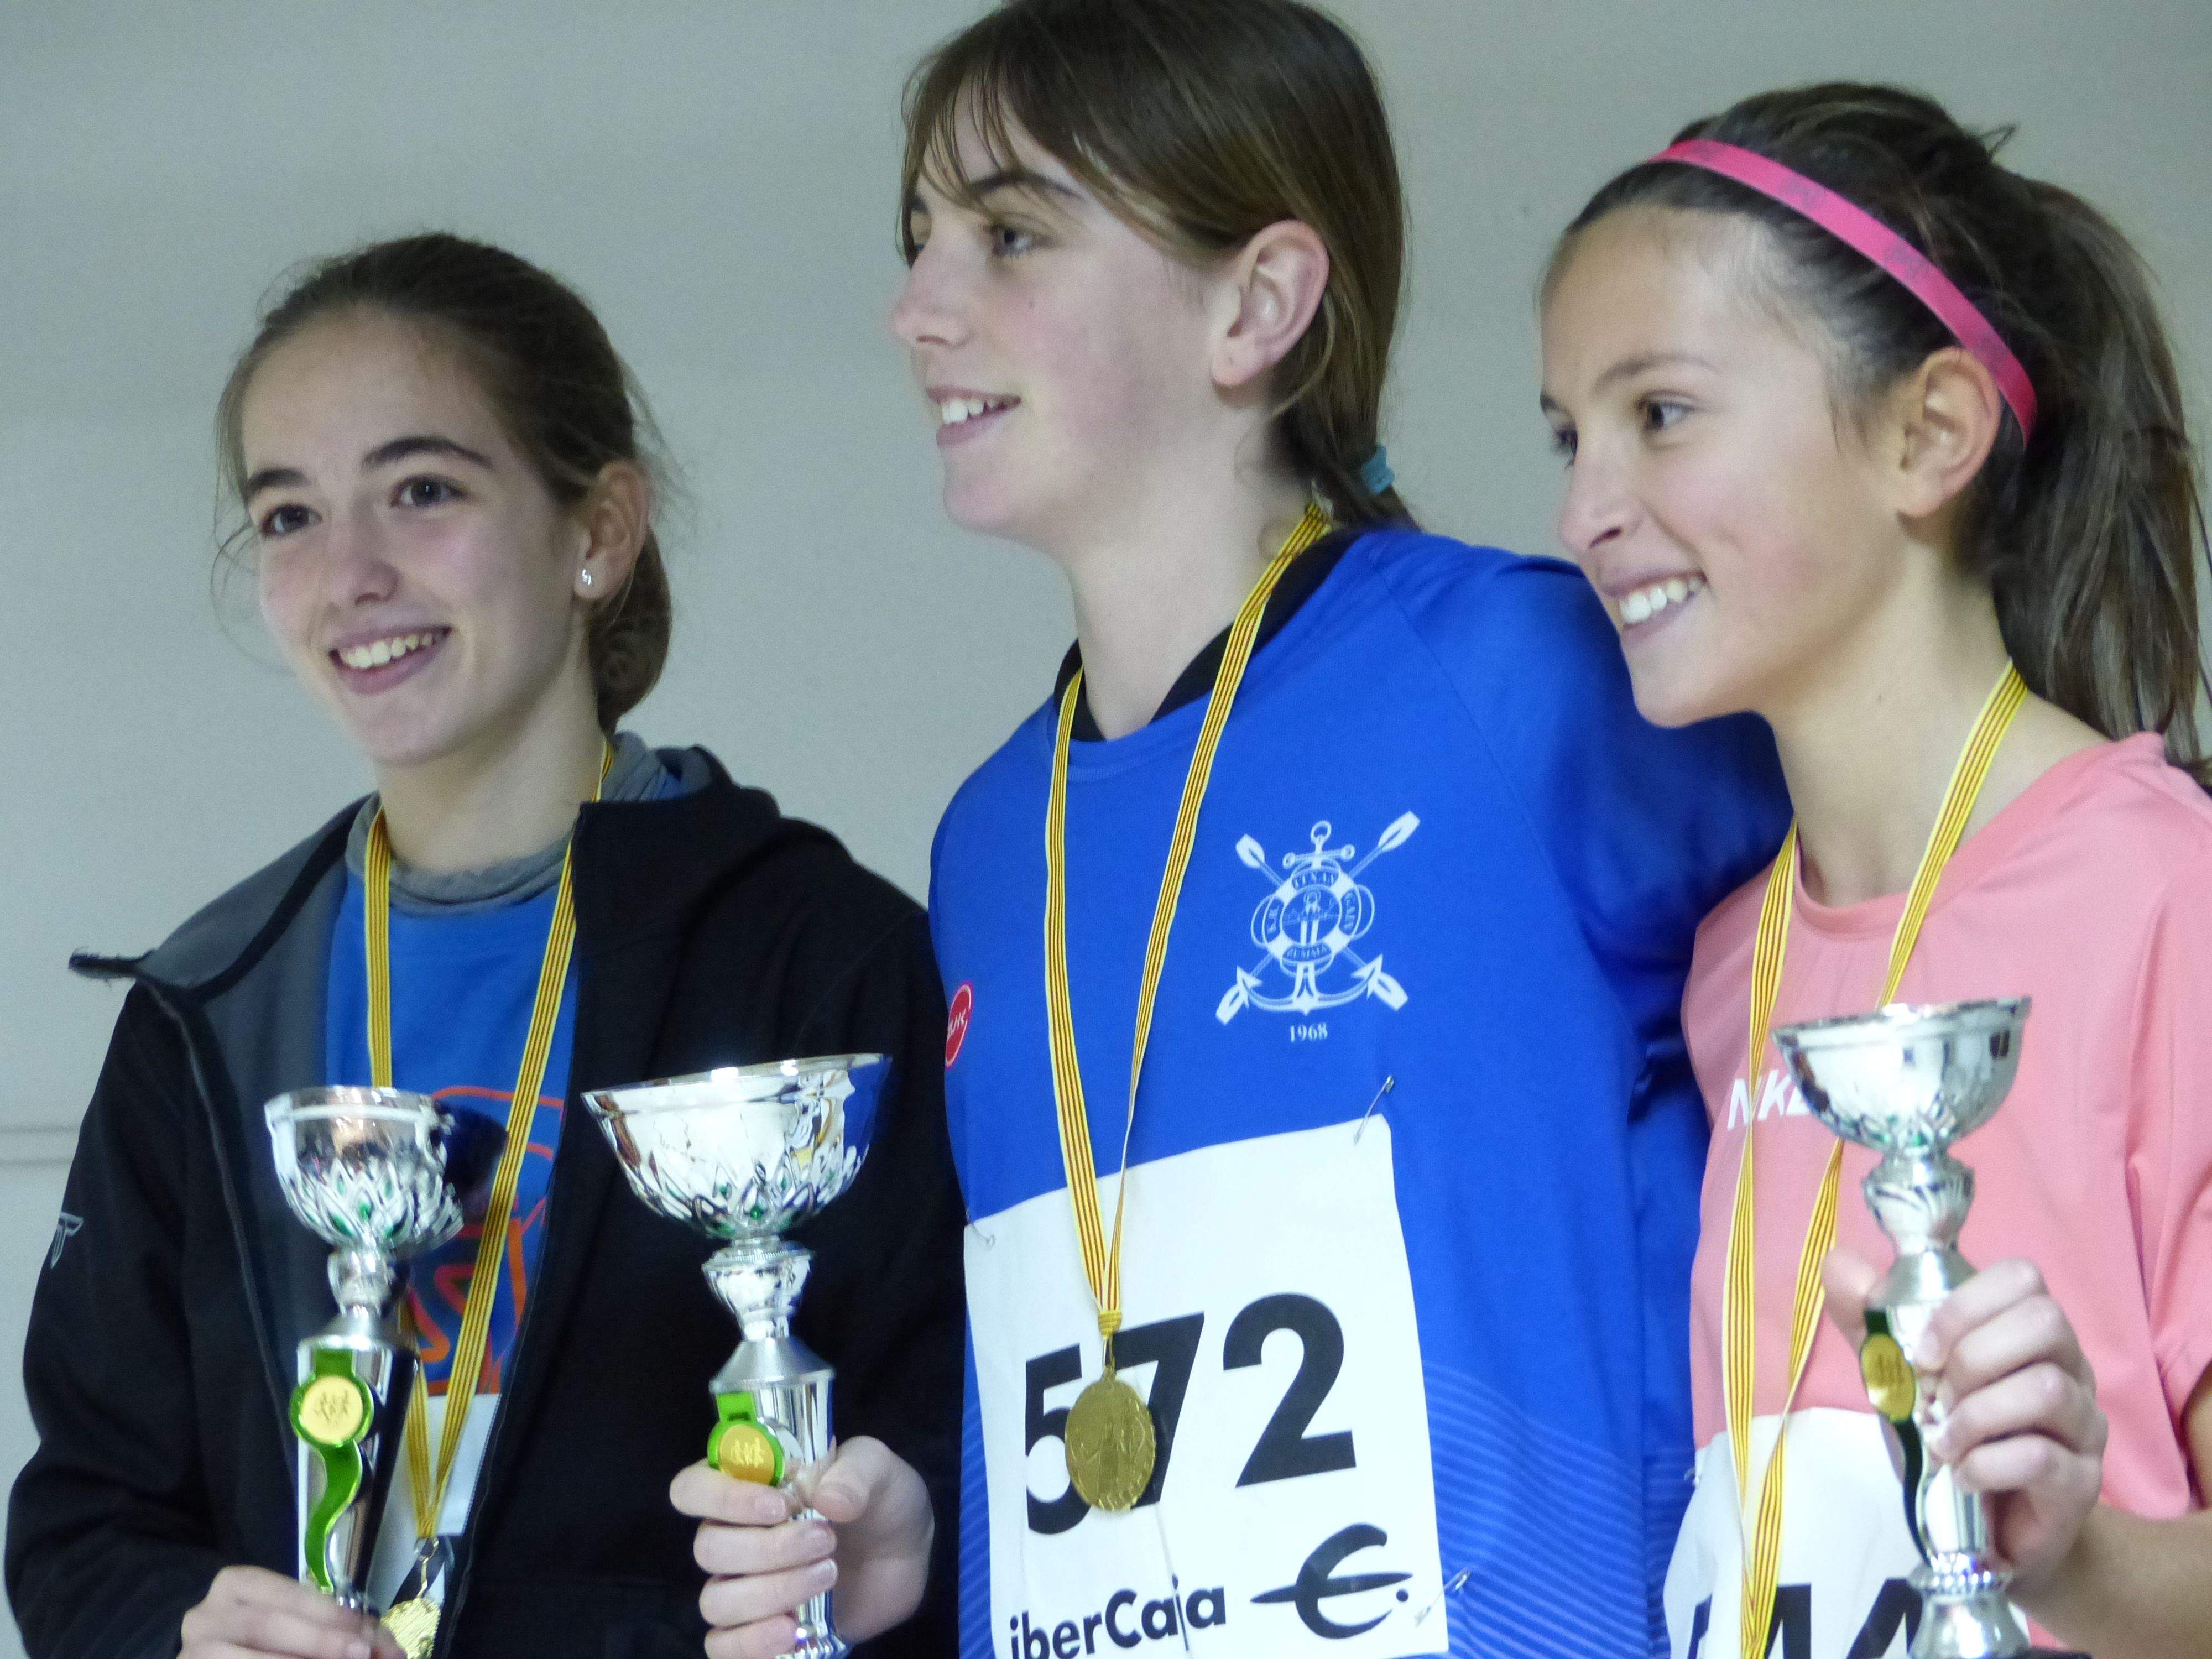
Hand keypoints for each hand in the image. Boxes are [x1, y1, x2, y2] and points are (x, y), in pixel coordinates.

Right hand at [179, 1565, 403, 1658]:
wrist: (216, 1650)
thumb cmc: (262, 1635)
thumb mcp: (295, 1620)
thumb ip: (333, 1627)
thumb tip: (385, 1648)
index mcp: (236, 1587)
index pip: (287, 1596)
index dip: (329, 1616)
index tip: (367, 1636)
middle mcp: (205, 1617)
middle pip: (266, 1626)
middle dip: (318, 1641)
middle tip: (359, 1653)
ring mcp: (193, 1652)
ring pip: (251, 1658)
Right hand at [673, 1437, 933, 1658]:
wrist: (905, 1555)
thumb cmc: (880, 1501)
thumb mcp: (880, 1471)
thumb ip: (855, 1473)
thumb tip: (827, 1499)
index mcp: (748, 1487)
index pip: (692, 1488)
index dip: (723, 1498)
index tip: (780, 1507)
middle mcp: (733, 1536)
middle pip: (708, 1549)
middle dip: (769, 1549)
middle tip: (826, 1539)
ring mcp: (741, 1586)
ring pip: (717, 1600)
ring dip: (772, 1592)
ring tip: (827, 1575)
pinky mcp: (756, 1631)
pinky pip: (723, 1646)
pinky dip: (753, 1643)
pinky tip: (793, 1629)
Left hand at [1823, 1250, 2106, 1586]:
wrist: (1980, 1528)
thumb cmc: (1945, 1437)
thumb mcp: (1896, 1374)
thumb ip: (1868, 1318)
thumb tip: (1839, 1262)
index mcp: (2027, 1332)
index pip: (2021, 1278)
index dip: (1964, 1306)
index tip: (1922, 1351)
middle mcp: (2069, 1368)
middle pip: (2044, 1322)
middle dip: (1972, 1357)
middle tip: (1937, 1398)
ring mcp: (2083, 1424)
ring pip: (2045, 1389)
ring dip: (1974, 1415)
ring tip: (1942, 1442)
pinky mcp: (2081, 1480)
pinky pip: (2040, 1457)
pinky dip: (1985, 1464)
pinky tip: (1962, 1476)